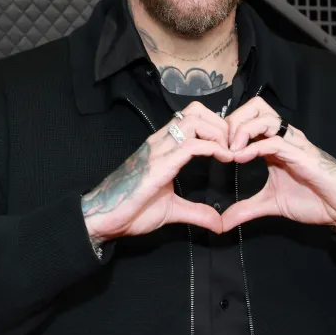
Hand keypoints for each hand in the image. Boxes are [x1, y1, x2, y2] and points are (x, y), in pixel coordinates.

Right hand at [82, 103, 231, 242]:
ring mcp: (158, 151)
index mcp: (162, 148)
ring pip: (194, 121)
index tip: (230, 147)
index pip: (192, 118)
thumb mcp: (172, 211)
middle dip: (220, 124)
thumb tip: (218, 223)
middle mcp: (160, 143)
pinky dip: (213, 147)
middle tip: (232, 147)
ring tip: (229, 152)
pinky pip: (190, 145)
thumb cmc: (129, 210)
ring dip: (218, 133)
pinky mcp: (158, 165)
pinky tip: (224, 159)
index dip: (216, 125)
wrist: (102, 218)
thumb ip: (196, 213)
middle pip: (196, 111)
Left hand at [221, 97, 335, 231]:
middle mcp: (283, 137)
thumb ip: (245, 209)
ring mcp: (293, 143)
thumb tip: (222, 223)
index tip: (213, 147)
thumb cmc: (312, 199)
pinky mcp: (301, 154)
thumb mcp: (270, 204)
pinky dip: (254, 146)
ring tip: (229, 150)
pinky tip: (240, 157)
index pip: (248, 119)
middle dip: (233, 120)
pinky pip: (274, 141)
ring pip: (264, 117)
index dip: (228, 127)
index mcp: (273, 144)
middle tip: (221, 144)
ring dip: (241, 130)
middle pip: (255, 107)